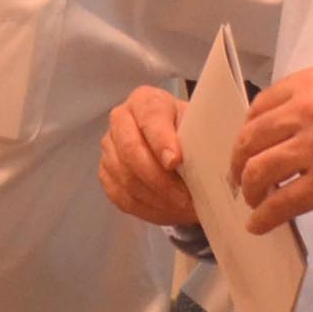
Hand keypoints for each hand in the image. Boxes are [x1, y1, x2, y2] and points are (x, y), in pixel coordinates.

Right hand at [100, 87, 201, 228]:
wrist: (178, 148)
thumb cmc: (191, 133)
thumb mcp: (201, 127)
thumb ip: (201, 135)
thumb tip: (206, 159)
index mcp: (145, 101)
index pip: (149, 119)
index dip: (161, 141)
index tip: (175, 162)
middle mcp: (120, 120)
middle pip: (130, 151)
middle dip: (159, 179)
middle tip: (184, 197)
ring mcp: (109, 148)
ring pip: (125, 178)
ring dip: (155, 198)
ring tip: (181, 207)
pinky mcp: (106, 173)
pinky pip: (121, 196)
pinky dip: (146, 208)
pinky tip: (167, 210)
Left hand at [233, 69, 312, 233]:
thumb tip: (291, 137)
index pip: (260, 106)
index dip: (247, 133)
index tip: (247, 149)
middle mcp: (309, 109)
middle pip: (250, 139)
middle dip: (239, 164)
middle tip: (241, 181)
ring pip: (258, 170)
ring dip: (249, 191)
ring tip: (254, 202)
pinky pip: (279, 203)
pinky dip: (263, 218)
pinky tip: (260, 225)